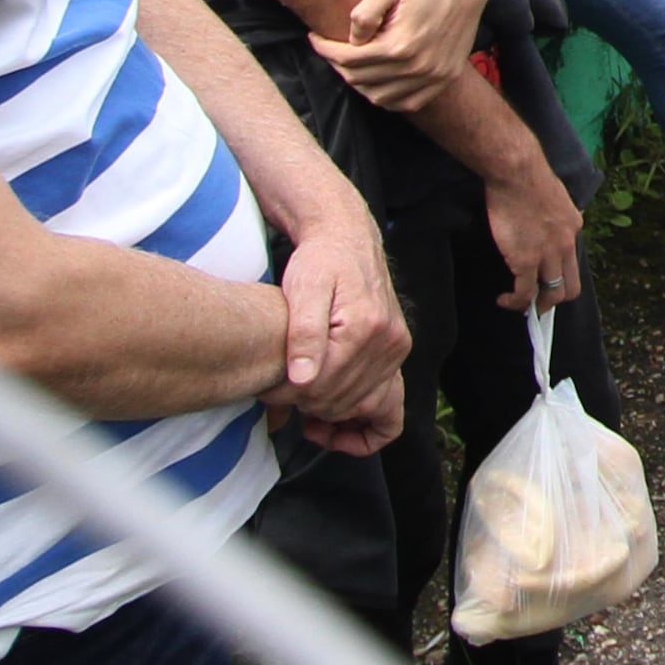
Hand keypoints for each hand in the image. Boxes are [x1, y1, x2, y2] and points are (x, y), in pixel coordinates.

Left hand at [268, 209, 409, 452]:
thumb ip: (303, 334)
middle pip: (342, 400)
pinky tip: (342, 427)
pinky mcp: (396, 352)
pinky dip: (369, 425)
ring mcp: (397, 349)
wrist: (347, 238)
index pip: (323, 386)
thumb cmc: (320, 260)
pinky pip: (392, 405)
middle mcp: (389, 342)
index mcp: (364, 327)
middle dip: (307, 405)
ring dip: (332, 416)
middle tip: (278, 396)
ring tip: (302, 410)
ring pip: (364, 406)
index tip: (267, 391)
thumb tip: (302, 380)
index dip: (290, 396)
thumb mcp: (302, 289)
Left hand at [310, 0, 496, 121]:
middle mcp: (419, 66)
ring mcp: (435, 76)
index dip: (325, 49)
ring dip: (360, 83)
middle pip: (361, 80)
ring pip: (381, 97)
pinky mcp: (445, 78)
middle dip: (338, 64)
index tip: (314, 37)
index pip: (349, 59)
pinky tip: (378, 80)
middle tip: (330, 48)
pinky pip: (408, 103)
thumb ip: (364, 14)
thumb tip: (351, 41)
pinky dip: (387, 97)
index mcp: (401, 44)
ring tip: (352, 63)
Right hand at [481, 155, 582, 313]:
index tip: (546, 282)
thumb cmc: (526, 176)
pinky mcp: (526, 260)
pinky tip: (505, 300)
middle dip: (554, 300)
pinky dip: (516, 302)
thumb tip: (543, 221)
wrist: (516, 172)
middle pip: (570, 286)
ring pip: (551, 294)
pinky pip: (525, 292)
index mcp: (573, 227)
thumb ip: (553, 213)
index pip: (573, 262)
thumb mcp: (554, 196)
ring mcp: (548, 255)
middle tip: (537, 305)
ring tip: (521, 307)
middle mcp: (566, 245)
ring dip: (537, 306)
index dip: (560, 277)